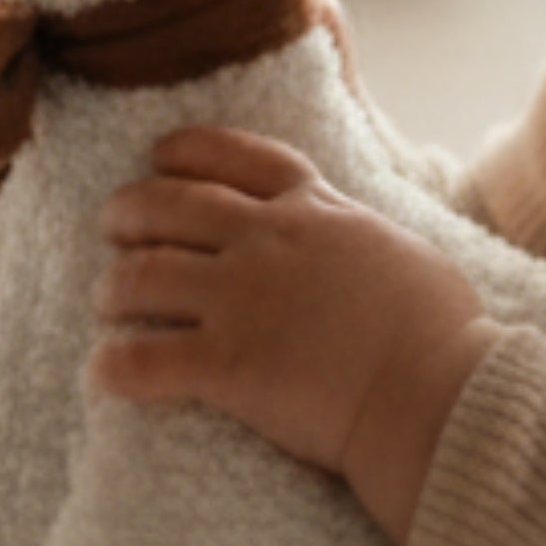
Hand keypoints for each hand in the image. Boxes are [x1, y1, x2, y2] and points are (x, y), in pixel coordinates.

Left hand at [93, 127, 495, 543]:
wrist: (438, 393)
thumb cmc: (442, 333)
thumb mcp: (405, 253)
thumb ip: (363, 238)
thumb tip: (362, 244)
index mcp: (314, 211)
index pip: (237, 159)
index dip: (187, 153)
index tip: (158, 158)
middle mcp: (267, 243)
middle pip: (168, 206)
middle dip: (126, 212)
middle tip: (110, 229)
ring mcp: (241, 301)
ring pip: (140, 276)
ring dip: (111, 288)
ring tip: (106, 303)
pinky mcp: (225, 365)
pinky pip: (142, 360)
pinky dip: (112, 366)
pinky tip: (103, 373)